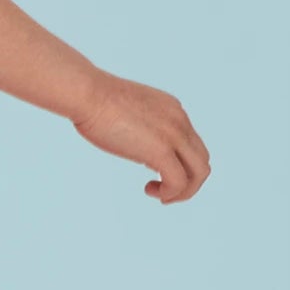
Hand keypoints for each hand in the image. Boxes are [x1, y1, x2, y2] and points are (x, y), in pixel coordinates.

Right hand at [72, 70, 210, 202]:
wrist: (87, 93)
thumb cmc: (94, 100)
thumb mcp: (127, 111)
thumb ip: (140, 127)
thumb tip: (139, 146)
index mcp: (172, 109)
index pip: (191, 143)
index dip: (179, 163)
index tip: (155, 172)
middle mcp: (180, 120)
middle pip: (201, 159)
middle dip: (187, 181)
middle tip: (163, 190)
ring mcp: (174, 135)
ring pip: (199, 172)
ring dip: (183, 191)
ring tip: (161, 196)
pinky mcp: (161, 151)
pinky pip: (179, 181)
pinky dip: (170, 193)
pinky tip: (150, 190)